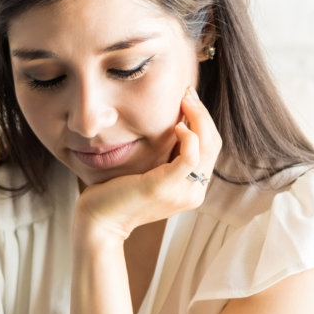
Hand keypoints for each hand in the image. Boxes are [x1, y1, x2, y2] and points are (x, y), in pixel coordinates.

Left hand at [73, 86, 221, 243]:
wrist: (100, 221)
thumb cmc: (119, 192)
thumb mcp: (151, 170)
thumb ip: (167, 154)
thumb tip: (177, 121)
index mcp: (192, 188)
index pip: (211, 147)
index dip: (204, 120)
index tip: (189, 99)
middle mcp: (194, 192)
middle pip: (213, 144)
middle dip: (202, 114)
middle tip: (188, 93)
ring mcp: (182, 192)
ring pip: (206, 146)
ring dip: (198, 118)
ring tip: (184, 100)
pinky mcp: (165, 187)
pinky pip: (190, 157)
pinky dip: (188, 137)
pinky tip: (176, 125)